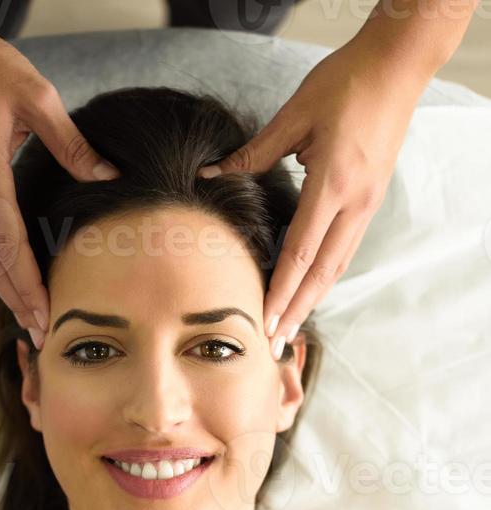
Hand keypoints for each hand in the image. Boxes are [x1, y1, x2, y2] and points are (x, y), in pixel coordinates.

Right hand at [0, 29, 119, 348]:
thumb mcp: (37, 96)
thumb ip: (72, 142)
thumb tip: (109, 175)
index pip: (8, 244)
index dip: (27, 284)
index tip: (45, 314)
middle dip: (15, 300)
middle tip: (39, 334)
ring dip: (1, 288)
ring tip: (26, 317)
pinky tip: (9, 279)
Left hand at [196, 36, 425, 358]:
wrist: (397, 65)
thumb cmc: (345, 82)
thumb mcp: (295, 114)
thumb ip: (254, 152)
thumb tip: (211, 174)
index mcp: (333, 185)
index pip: (301, 253)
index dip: (280, 291)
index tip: (263, 321)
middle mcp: (354, 204)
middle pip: (323, 273)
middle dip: (297, 311)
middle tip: (275, 344)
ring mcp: (367, 204)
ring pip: (337, 265)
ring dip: (312, 299)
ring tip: (289, 326)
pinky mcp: (370, 200)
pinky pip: (345, 249)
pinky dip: (324, 275)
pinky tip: (309, 288)